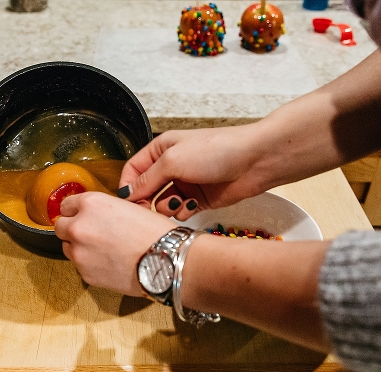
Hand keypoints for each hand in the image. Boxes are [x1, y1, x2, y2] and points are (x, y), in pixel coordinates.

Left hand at [54, 192, 176, 295]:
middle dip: (73, 229)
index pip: (66, 205)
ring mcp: (80, 252)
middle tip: (91, 234)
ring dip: (80, 247)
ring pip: (68, 247)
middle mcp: (79, 226)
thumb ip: (104, 210)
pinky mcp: (85, 273)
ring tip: (103, 250)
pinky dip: (90, 264)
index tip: (81, 215)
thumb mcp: (129, 207)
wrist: (167, 262)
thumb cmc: (156, 234)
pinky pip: (80, 266)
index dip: (76, 211)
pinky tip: (109, 263)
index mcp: (91, 204)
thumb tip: (94, 216)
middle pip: (60, 226)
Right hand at [118, 124, 270, 219]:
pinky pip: (181, 211)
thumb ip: (147, 179)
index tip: (126, 203)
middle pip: (147, 189)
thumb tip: (126, 194)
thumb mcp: (172, 160)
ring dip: (165, 207)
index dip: (127, 186)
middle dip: (145, 201)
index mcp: (161, 149)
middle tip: (146, 211)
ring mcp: (186, 183)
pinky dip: (182, 212)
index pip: (134, 170)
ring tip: (176, 204)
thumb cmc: (215, 150)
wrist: (255, 160)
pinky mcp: (200, 199)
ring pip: (162, 203)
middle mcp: (171, 166)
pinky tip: (190, 207)